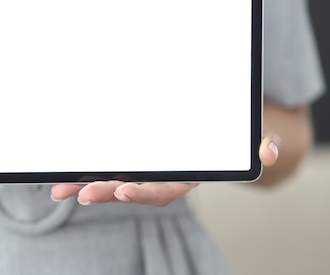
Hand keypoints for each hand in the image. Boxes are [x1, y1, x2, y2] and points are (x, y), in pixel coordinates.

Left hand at [50, 130, 280, 206]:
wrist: (225, 137)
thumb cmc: (234, 136)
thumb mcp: (252, 136)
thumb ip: (262, 143)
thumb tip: (269, 150)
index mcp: (188, 176)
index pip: (165, 189)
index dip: (144, 192)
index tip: (121, 190)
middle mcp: (165, 177)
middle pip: (132, 189)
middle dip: (105, 192)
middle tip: (80, 193)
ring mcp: (148, 171)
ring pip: (115, 182)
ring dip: (87, 186)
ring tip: (60, 190)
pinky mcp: (135, 162)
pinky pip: (110, 169)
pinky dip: (88, 174)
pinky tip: (66, 177)